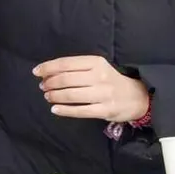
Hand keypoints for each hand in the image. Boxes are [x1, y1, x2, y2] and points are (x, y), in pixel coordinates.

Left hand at [33, 55, 149, 121]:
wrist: (137, 96)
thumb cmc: (111, 80)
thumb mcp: (97, 67)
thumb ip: (76, 68)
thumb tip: (48, 72)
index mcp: (96, 62)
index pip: (66, 63)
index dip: (48, 68)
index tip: (37, 72)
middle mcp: (99, 76)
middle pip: (66, 79)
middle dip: (50, 83)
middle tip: (43, 87)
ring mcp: (103, 94)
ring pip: (71, 95)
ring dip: (55, 96)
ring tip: (48, 96)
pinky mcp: (105, 110)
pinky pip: (80, 111)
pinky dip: (64, 110)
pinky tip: (55, 109)